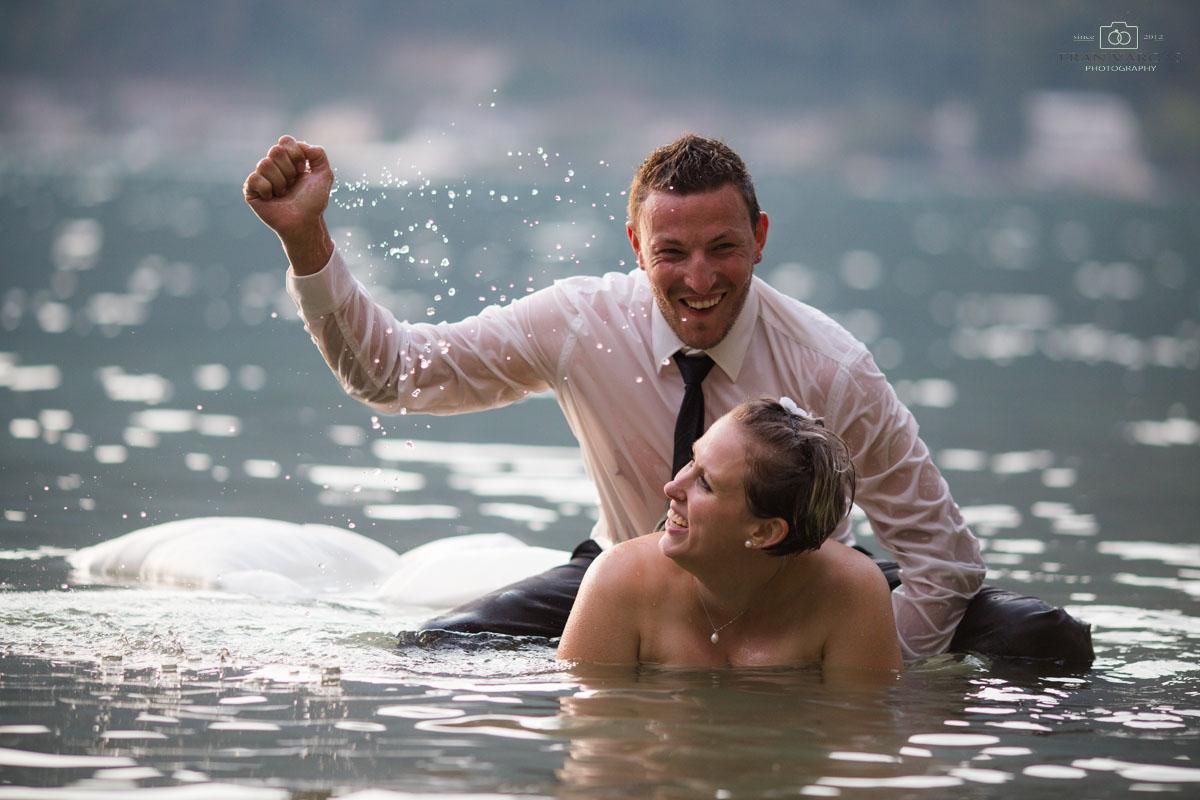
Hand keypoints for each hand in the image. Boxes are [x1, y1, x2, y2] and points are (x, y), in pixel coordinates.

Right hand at [243, 136, 334, 273]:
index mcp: (287, 159)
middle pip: (274, 151)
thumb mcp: (324, 174)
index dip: (296, 155)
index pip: (285, 141)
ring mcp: (260, 177)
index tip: (303, 171)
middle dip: (289, 169)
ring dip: (280, 182)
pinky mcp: (251, 190)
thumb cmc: (313, 201)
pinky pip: (254, 178)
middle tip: (293, 184)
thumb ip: (318, 154)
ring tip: (284, 193)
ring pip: (264, 164)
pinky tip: (272, 198)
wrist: (305, 221)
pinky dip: (268, 189)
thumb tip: (300, 144)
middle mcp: (273, 166)